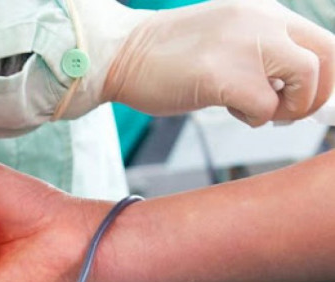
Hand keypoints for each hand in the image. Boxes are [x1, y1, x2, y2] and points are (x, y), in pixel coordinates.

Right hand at [104, 0, 334, 125]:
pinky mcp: (223, 75)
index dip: (323, 77)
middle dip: (316, 94)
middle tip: (290, 112)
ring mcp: (243, 45)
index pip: (321, 40)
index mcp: (262, 11)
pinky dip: (254, 118)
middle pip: (327, 56)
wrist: (120, 53)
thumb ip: (259, 51)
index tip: (308, 99)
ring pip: (306, 80)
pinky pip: (265, 107)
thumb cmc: (164, 55)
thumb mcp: (224, 38)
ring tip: (257, 111)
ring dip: (289, 108)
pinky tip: (230, 111)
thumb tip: (290, 87)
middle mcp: (260, 20)